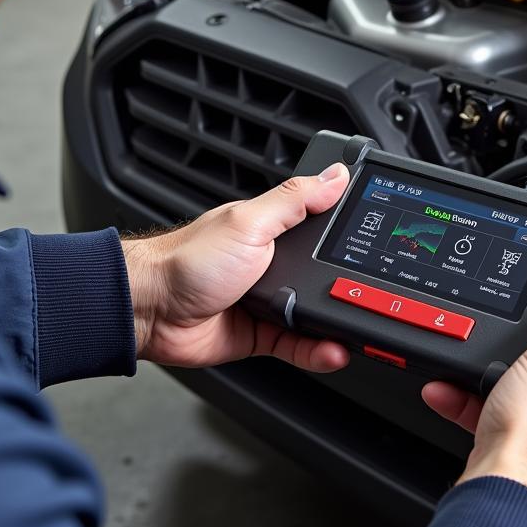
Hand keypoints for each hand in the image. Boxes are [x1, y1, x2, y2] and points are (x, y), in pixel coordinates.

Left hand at [122, 164, 351, 372]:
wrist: (150, 312)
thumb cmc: (187, 261)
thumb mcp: (250, 223)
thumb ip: (295, 201)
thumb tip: (334, 175)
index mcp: (271, 230)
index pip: (320, 228)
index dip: (348, 235)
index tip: (377, 242)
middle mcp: (271, 265)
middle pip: (324, 276)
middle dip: (348, 287)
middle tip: (373, 294)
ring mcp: (268, 302)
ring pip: (316, 315)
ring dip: (336, 324)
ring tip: (357, 328)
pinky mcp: (261, 336)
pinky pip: (299, 346)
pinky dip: (318, 351)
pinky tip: (333, 350)